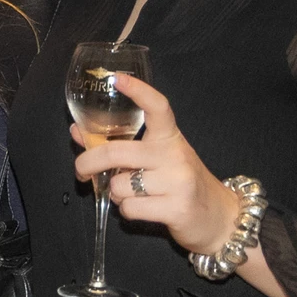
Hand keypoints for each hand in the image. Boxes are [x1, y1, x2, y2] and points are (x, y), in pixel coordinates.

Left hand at [72, 73, 242, 256]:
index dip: (138, 91)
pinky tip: (143, 208)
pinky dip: (127, 211)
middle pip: (116, 152)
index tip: (117, 79)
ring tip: (132, 194)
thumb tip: (78, 132)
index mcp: (169, 137)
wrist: (218, 216)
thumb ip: (119, 145)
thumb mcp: (154, 159)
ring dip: (116, 194)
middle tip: (81, 171)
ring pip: (119, 185)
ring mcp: (178, 181)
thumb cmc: (178, 183)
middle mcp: (175, 155)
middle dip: (87, 163)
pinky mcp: (177, 208)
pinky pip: (129, 208)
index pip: (158, 107)